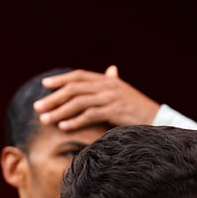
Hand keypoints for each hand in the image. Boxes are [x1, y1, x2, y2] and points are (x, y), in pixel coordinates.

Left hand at [33, 65, 159, 130]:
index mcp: (108, 80)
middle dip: (54, 98)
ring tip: (45, 119)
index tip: (44, 85)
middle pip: (74, 89)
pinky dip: (75, 121)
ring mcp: (112, 98)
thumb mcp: (125, 93)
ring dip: (59, 111)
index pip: (79, 76)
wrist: (159, 120)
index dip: (61, 79)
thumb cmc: (139, 110)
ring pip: (78, 102)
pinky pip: (90, 115)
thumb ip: (113, 82)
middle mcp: (108, 86)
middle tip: (38, 107)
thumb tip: (110, 70)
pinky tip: (64, 127)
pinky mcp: (115, 111)